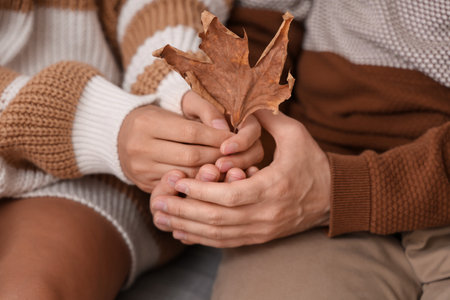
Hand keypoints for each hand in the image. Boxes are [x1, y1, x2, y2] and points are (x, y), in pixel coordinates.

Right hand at [118, 91, 262, 191]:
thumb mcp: (175, 104)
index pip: (192, 132)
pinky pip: (179, 188)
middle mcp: (140, 148)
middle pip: (191, 156)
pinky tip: (211, 178)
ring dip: (211, 172)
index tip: (234, 137)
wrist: (118, 136)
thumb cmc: (156, 117)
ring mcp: (141, 170)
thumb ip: (203, 108)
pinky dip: (197, 183)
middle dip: (218, 156)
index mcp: (146, 123)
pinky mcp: (144, 185)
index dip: (217, 136)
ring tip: (228, 166)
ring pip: (187, 175)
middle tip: (236, 155)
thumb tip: (224, 127)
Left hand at [150, 110, 330, 246]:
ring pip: (218, 235)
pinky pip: (226, 243)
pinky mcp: (261, 237)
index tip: (177, 180)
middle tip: (158, 202)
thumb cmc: (312, 162)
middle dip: (184, 211)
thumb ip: (266, 119)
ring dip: (188, 227)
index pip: (229, 196)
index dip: (199, 190)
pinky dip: (202, 239)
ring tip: (162, 218)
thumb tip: (240, 105)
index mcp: (274, 187)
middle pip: (217, 219)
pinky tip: (182, 232)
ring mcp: (263, 230)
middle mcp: (267, 214)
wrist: (333, 196)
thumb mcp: (295, 134)